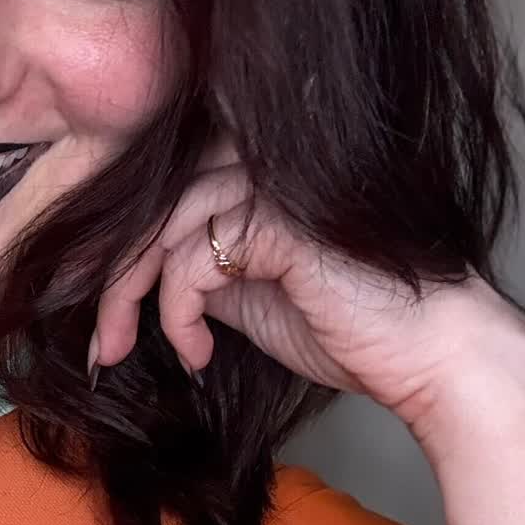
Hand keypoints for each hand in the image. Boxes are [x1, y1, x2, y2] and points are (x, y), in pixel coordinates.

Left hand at [88, 132, 491, 431]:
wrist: (424, 356)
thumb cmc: (350, 330)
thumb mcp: (249, 298)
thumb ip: (203, 270)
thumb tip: (144, 276)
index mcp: (257, 180)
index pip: (161, 196)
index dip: (116, 254)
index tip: (101, 318)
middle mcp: (262, 169)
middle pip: (149, 207)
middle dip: (109, 281)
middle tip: (100, 346)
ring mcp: (272, 188)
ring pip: (160, 232)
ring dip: (130, 301)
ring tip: (127, 349)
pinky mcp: (277, 223)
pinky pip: (190, 262)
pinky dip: (177, 315)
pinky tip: (198, 352)